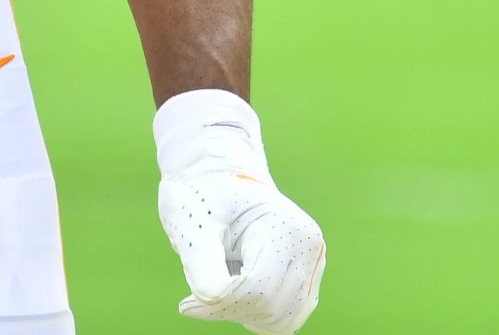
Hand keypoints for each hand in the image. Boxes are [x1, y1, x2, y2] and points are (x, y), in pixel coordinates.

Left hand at [155, 90, 325, 333]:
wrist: (216, 178)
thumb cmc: (202, 196)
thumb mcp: (192, 226)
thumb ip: (202, 266)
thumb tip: (213, 300)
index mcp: (286, 227)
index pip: (257, 290)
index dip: (218, 303)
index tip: (186, 302)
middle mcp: (310, 247)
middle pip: (271, 308)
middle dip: (230, 308)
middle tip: (200, 288)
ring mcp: (312, 264)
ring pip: (282, 320)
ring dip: (244, 313)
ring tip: (220, 281)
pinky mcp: (305, 278)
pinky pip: (284, 318)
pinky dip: (255, 314)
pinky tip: (234, 289)